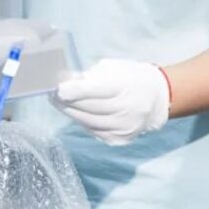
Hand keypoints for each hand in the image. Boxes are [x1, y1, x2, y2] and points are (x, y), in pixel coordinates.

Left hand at [53, 58, 171, 145]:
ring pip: (88, 122)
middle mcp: (127, 109)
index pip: (98, 90)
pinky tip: (76, 113)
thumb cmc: (130, 78)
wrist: (157, 99)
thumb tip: (64, 81)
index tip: (57, 89)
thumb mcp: (113, 69)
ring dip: (70, 112)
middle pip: (90, 108)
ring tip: (58, 103)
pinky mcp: (119, 139)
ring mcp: (124, 127)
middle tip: (51, 94)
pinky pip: (94, 131)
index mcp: (127, 87)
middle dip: (67, 101)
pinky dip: (82, 122)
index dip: (76, 90)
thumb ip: (90, 76)